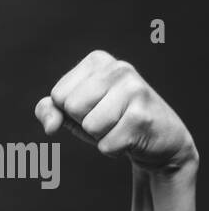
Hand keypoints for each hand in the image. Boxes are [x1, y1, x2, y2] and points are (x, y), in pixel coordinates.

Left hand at [34, 50, 196, 175]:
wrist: (160, 138)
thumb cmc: (110, 120)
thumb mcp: (74, 111)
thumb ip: (50, 110)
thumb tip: (50, 127)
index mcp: (98, 60)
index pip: (58, 95)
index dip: (70, 111)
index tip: (93, 108)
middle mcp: (119, 68)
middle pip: (72, 107)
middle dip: (84, 122)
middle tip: (108, 119)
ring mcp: (135, 90)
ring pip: (89, 126)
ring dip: (100, 136)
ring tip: (119, 127)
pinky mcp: (143, 117)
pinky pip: (106, 145)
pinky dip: (113, 149)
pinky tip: (131, 137)